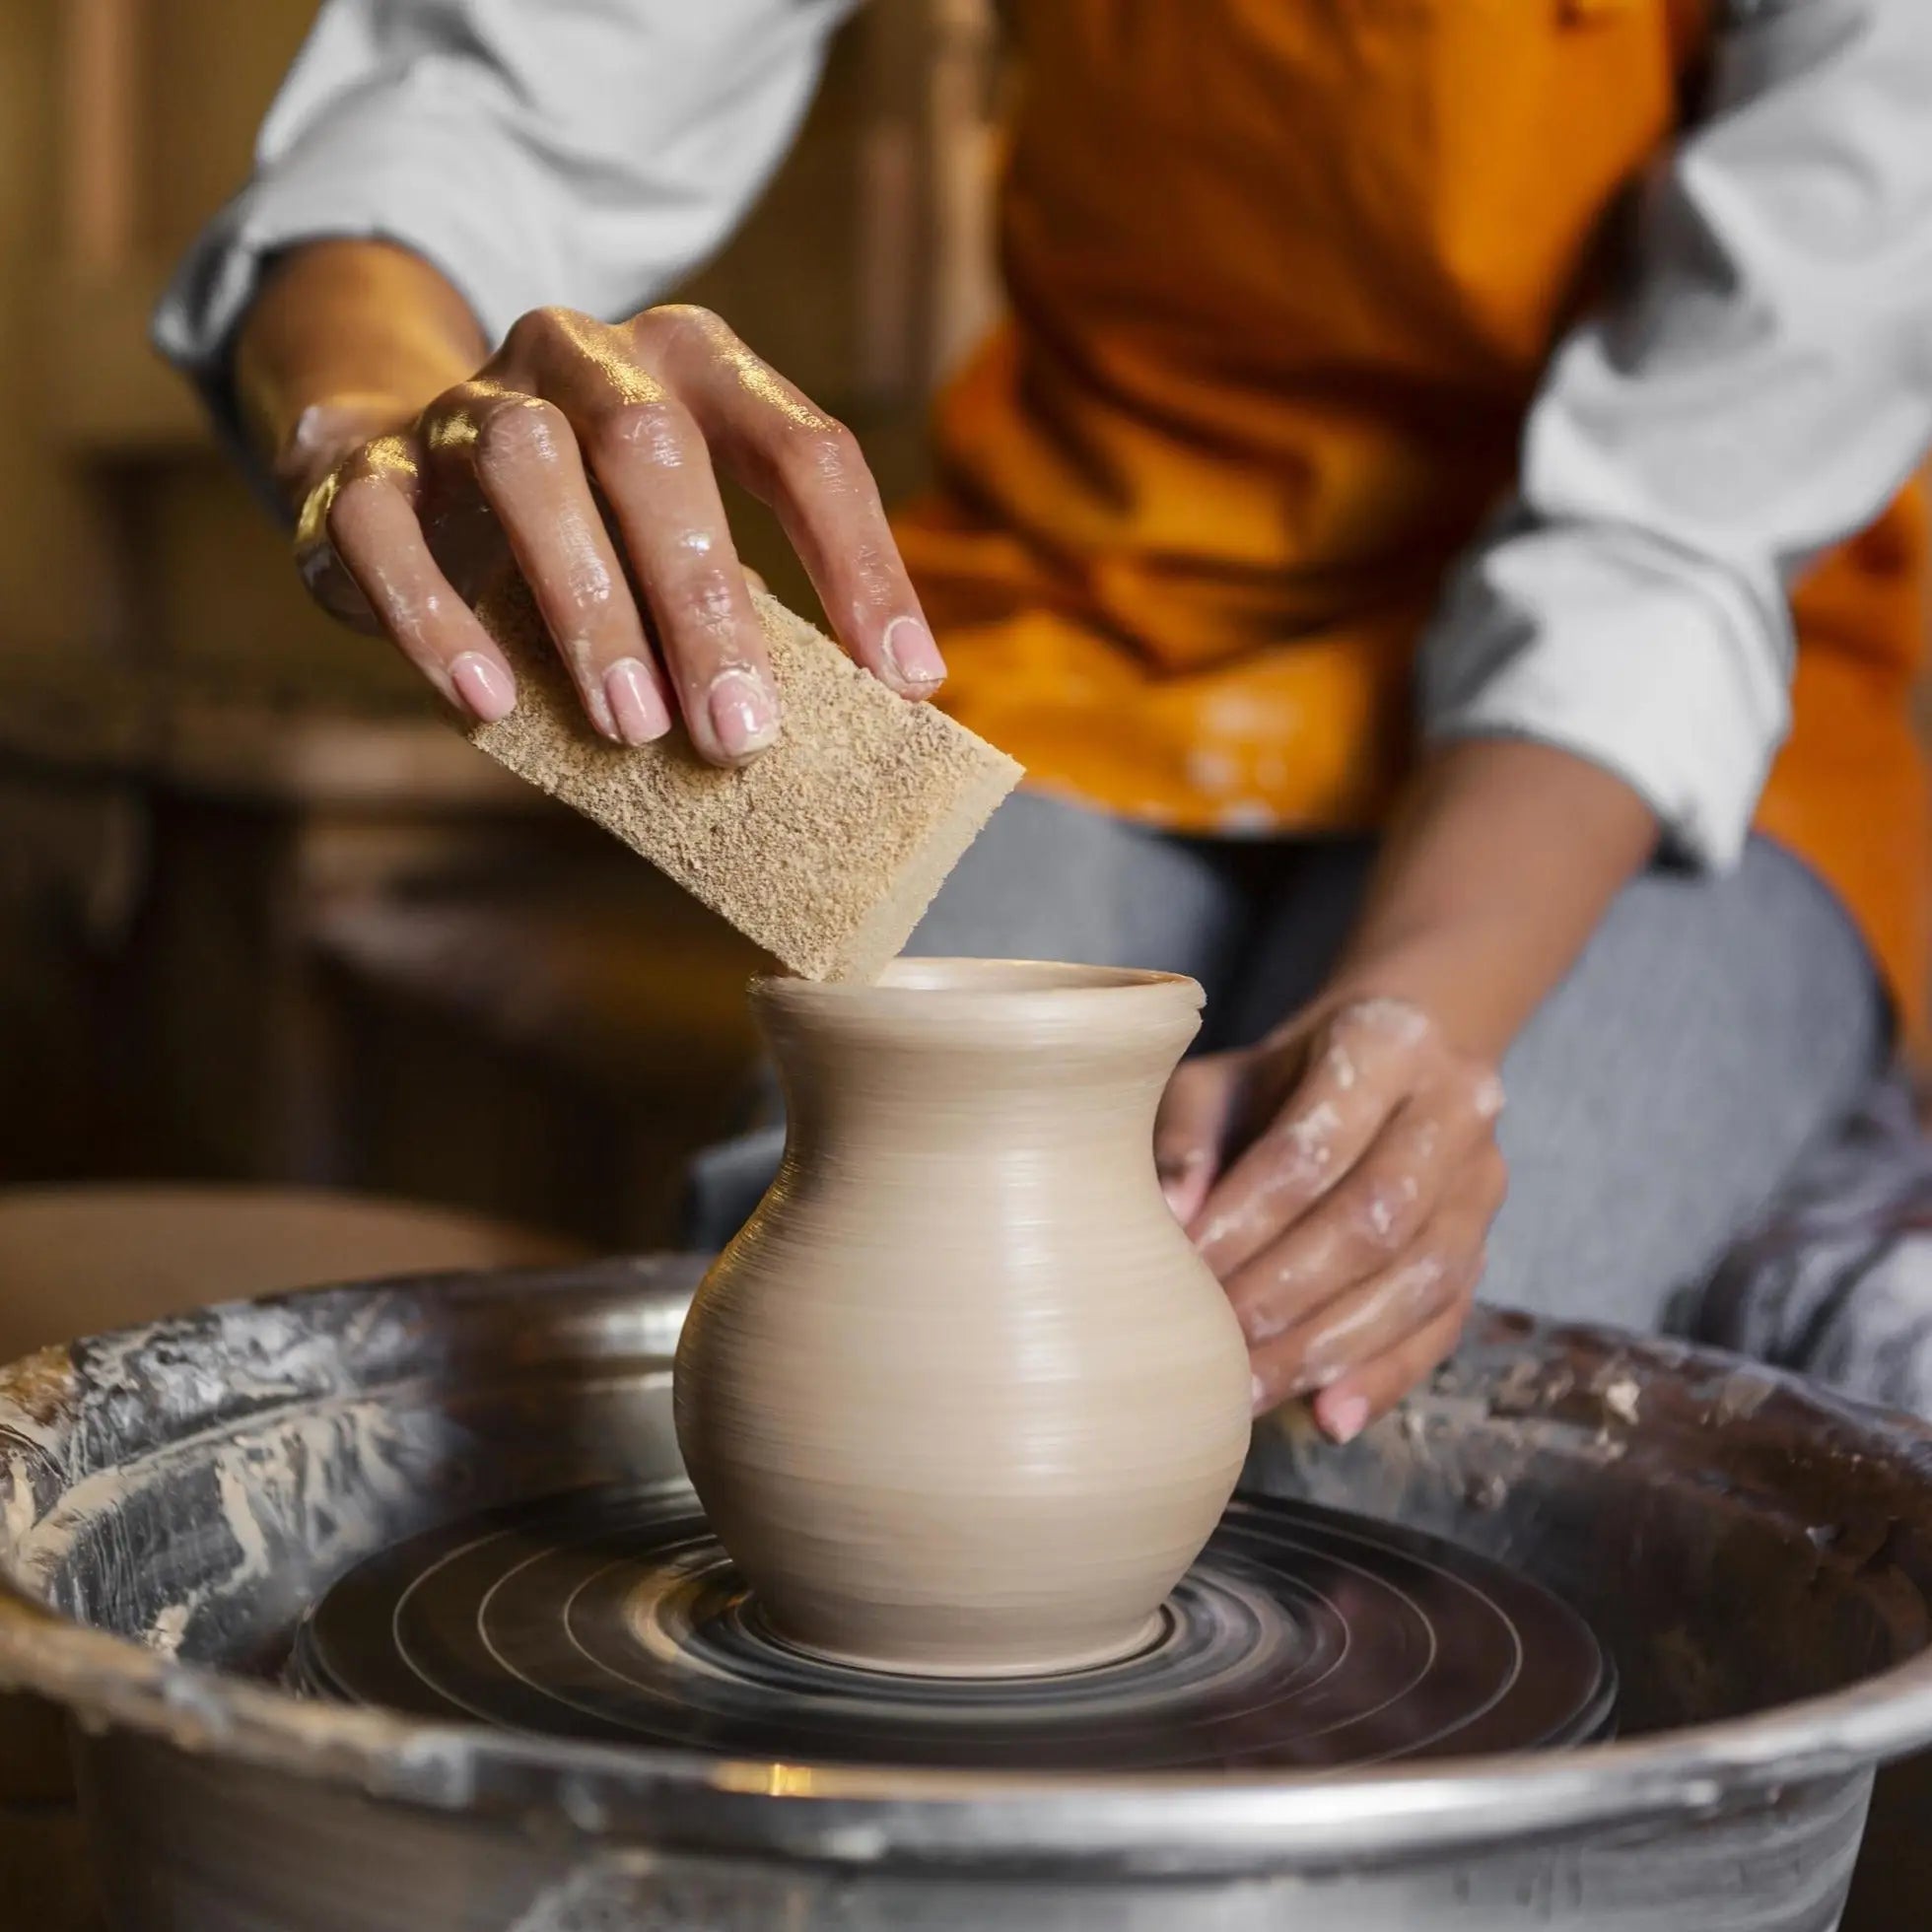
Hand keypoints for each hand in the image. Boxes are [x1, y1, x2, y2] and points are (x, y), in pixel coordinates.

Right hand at [284, 303, 943, 760]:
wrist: (394, 463)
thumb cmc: (592, 531)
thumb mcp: (682, 539)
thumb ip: (753, 606)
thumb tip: (858, 728)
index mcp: (695, 367)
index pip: (802, 448)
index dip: (861, 566)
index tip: (905, 686)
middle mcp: (584, 357)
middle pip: (652, 448)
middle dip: (706, 600)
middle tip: (742, 735)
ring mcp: (469, 402)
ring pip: (526, 466)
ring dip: (588, 605)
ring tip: (632, 727)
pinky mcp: (366, 468)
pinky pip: (388, 531)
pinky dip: (437, 619)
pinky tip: (488, 702)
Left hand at [1154, 996, 1505, 1441]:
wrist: (1382, 1067)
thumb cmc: (1277, 1081)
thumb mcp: (1221, 1081)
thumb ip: (1189, 1137)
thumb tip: (1168, 1219)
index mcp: (1385, 1044)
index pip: (1313, 1146)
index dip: (1247, 1216)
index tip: (1183, 1267)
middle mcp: (1456, 1109)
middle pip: (1375, 1219)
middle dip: (1287, 1292)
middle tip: (1213, 1346)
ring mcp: (1482, 1185)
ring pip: (1420, 1281)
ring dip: (1330, 1347)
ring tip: (1251, 1391)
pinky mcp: (1486, 1249)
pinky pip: (1444, 1326)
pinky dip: (1385, 1376)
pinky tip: (1329, 1416)